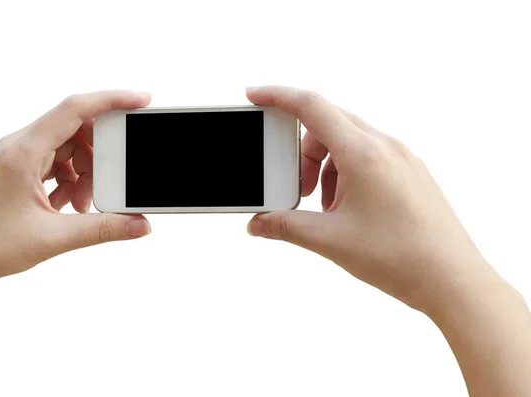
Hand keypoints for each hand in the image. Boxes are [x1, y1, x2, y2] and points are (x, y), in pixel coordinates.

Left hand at [0, 91, 151, 309]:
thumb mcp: (51, 238)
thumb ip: (102, 229)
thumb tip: (138, 224)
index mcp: (23, 151)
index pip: (74, 109)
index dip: (112, 100)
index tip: (141, 101)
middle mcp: (19, 146)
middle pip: (75, 129)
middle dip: (101, 153)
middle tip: (112, 179)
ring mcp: (17, 158)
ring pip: (67, 149)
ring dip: (85, 173)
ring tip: (84, 204)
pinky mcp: (17, 171)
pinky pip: (55, 164)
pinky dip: (70, 182)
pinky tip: (69, 207)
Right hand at [246, 86, 499, 311]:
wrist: (452, 280)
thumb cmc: (400, 257)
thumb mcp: (330, 240)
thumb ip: (286, 226)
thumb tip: (258, 224)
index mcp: (363, 153)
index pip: (312, 106)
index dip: (277, 96)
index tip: (255, 96)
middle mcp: (385, 146)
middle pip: (327, 125)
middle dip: (302, 152)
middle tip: (295, 186)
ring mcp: (401, 158)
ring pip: (348, 141)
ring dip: (326, 166)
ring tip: (324, 207)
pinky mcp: (410, 172)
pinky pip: (368, 157)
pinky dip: (347, 173)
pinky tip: (347, 210)